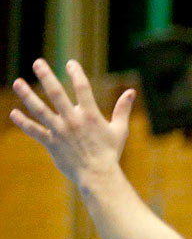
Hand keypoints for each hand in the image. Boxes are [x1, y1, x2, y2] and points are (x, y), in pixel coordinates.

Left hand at [10, 58, 134, 185]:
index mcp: (90, 115)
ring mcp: (60, 132)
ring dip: (27, 95)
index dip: (76, 73)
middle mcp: (73, 121)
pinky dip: (23, 122)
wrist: (99, 176)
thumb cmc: (110, 153)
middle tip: (38, 62)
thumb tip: (131, 92)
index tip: (70, 63)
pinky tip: (13, 113)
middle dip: (47, 76)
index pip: (82, 88)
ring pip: (40, 110)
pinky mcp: (51, 144)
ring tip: (17, 82)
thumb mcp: (119, 130)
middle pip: (57, 94)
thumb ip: (122, 109)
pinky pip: (34, 131)